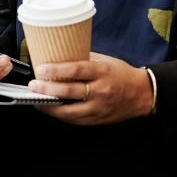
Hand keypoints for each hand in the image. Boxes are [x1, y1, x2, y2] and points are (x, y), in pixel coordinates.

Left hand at [29, 53, 152, 124]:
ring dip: (50, 106)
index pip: (76, 70)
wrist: (142, 94)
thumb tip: (62, 56)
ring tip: (38, 100)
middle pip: (69, 91)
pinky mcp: (97, 120)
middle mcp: (101, 90)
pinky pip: (75, 120)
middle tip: (35, 85)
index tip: (42, 69)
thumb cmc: (123, 74)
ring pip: (69, 111)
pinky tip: (53, 109)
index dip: (56, 70)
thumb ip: (86, 59)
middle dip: (47, 89)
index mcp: (103, 72)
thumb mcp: (106, 61)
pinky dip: (61, 115)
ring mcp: (99, 107)